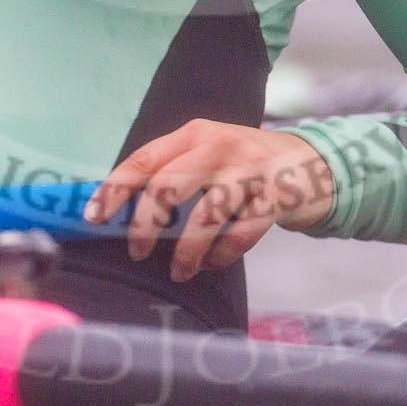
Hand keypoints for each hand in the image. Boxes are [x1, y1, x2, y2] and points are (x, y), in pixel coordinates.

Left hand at [84, 121, 333, 282]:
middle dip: (145, 224)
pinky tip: (213, 261)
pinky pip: (242, 233)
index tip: (92, 217)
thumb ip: (172, 172)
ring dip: (186, 251)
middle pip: (167, 185)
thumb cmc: (246, 165)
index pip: (143, 159)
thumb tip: (119, 209)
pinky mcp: (277, 197)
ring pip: (206, 214)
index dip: (114, 189)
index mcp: (194, 134)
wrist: (314, 163)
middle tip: (138, 251)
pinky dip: (223, 254)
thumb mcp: (208, 154)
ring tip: (180, 271)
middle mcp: (220, 146)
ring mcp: (250, 171)